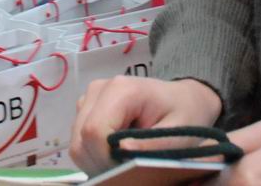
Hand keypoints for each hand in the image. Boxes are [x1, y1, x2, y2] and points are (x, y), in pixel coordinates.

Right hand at [71, 76, 222, 173]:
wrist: (181, 99)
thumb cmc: (183, 113)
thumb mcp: (178, 132)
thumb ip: (151, 144)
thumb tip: (122, 152)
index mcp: (120, 89)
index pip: (94, 131)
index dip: (105, 158)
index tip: (127, 171)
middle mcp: (98, 90)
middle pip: (81, 139)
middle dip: (101, 163)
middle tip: (128, 171)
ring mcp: (89, 99)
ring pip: (77, 143)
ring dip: (97, 161)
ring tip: (125, 163)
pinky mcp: (86, 110)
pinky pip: (80, 142)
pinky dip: (95, 156)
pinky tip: (117, 155)